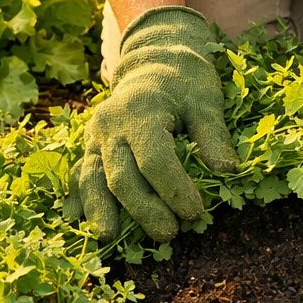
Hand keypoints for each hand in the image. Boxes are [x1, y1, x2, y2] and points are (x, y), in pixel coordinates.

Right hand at [66, 6, 238, 240]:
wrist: (154, 64)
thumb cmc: (185, 84)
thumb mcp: (205, 102)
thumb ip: (213, 135)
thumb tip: (227, 171)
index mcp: (141, 111)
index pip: (155, 158)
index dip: (174, 188)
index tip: (195, 212)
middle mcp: (111, 125)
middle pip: (122, 175)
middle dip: (144, 208)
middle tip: (169, 235)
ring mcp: (95, 137)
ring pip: (92, 177)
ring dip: (100, 210)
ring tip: (108, 238)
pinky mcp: (89, 147)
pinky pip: (79, 174)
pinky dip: (78, 198)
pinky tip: (74, 221)